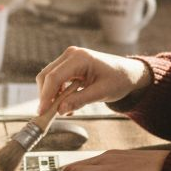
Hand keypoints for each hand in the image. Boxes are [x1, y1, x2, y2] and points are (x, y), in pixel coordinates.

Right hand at [36, 47, 150, 115]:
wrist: (128, 72)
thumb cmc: (118, 80)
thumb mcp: (101, 93)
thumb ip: (80, 100)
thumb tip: (59, 110)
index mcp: (80, 58)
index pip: (54, 77)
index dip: (46, 96)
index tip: (43, 112)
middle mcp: (71, 54)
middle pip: (46, 76)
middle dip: (45, 96)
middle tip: (48, 115)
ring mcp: (69, 58)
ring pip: (48, 77)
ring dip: (51, 95)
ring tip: (62, 110)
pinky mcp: (69, 64)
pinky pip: (56, 79)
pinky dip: (57, 92)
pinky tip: (66, 104)